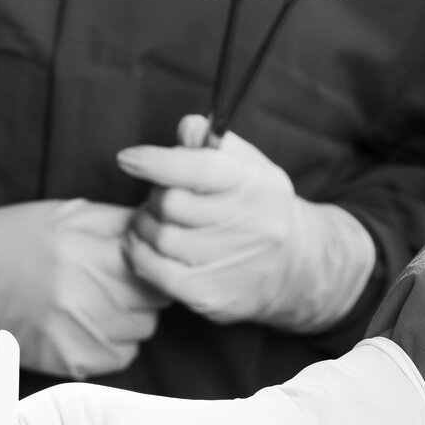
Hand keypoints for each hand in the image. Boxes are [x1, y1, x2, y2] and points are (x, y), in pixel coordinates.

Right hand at [0, 200, 168, 378]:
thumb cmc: (18, 240)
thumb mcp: (67, 215)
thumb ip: (119, 222)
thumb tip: (161, 224)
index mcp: (89, 254)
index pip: (155, 267)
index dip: (151, 262)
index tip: (137, 260)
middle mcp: (87, 299)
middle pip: (154, 302)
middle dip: (143, 290)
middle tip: (115, 281)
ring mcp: (80, 336)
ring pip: (141, 332)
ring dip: (130, 318)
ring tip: (98, 302)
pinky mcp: (72, 363)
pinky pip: (120, 356)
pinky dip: (112, 342)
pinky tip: (86, 325)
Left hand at [118, 116, 375, 333]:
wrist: (297, 269)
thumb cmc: (263, 210)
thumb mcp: (252, 168)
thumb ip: (216, 146)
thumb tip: (187, 128)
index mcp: (255, 186)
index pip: (199, 169)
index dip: (157, 162)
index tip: (128, 159)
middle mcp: (247, 225)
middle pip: (171, 203)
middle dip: (156, 197)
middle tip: (163, 201)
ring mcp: (229, 264)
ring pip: (159, 237)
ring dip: (146, 226)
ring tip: (157, 223)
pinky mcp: (211, 296)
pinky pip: (156, 271)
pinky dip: (141, 255)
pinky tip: (147, 247)